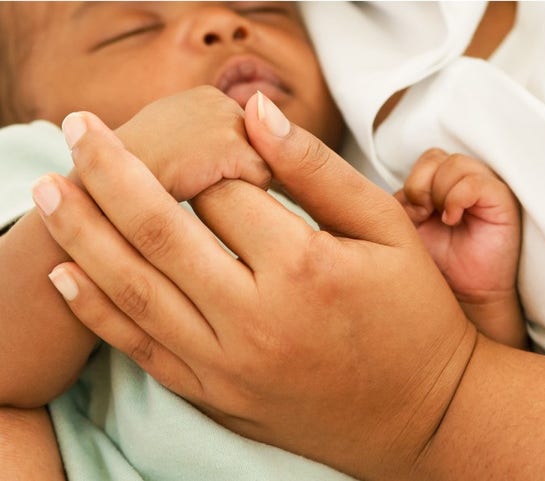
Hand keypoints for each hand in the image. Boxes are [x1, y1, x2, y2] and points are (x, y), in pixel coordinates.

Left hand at [35, 94, 475, 479]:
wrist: (423, 414)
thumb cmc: (414, 316)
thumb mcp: (389, 230)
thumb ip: (319, 171)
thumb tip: (258, 114)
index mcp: (304, 267)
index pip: (224, 192)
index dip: (208, 155)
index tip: (203, 137)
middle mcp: (255, 318)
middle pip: (159, 230)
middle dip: (111, 171)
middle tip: (79, 128)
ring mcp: (229, 365)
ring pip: (134, 288)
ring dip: (83, 233)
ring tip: (50, 189)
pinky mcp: (217, 396)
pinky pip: (141, 349)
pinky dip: (97, 310)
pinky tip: (67, 273)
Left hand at [395, 149, 524, 346]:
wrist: (462, 300)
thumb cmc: (435, 269)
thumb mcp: (404, 231)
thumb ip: (396, 205)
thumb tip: (382, 190)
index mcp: (441, 187)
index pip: (423, 161)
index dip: (411, 184)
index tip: (411, 215)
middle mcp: (463, 184)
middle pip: (435, 157)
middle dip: (421, 185)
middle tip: (423, 215)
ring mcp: (484, 190)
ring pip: (455, 163)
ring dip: (440, 192)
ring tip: (442, 220)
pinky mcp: (501, 201)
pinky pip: (476, 182)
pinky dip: (458, 198)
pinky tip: (453, 220)